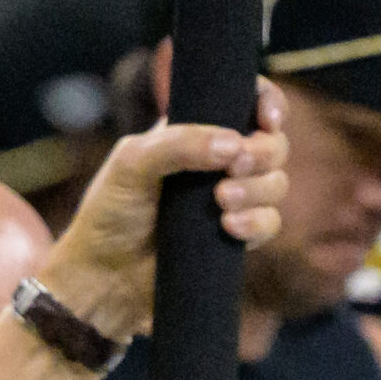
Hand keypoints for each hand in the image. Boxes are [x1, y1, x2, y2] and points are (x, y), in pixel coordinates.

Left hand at [35, 78, 289, 340]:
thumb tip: (234, 144)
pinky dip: (257, 222)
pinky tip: (228, 227)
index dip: (267, 101)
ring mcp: (229, 200)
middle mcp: (216, 162)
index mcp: (193, 132)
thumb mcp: (131, 164)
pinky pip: (269, 223)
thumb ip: (178, 144)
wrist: (104, 278)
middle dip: (264, 151)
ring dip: (258, 188)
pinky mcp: (235, 237)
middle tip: (236, 165)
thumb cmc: (109, 214)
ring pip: (276, 183)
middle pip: (272, 143)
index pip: (245, 101)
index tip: (269, 118)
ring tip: (221, 201)